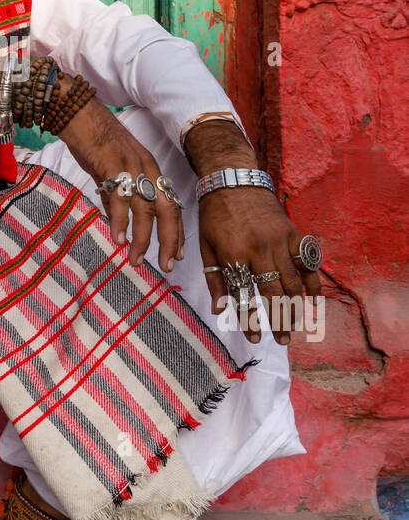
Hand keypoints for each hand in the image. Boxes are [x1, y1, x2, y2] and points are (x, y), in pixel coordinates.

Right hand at [58, 91, 183, 271]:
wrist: (78, 112)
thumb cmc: (93, 139)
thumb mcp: (110, 170)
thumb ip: (115, 197)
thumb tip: (117, 224)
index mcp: (150, 169)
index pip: (170, 204)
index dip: (175, 231)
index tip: (176, 254)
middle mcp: (147, 168)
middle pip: (167, 210)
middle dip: (169, 240)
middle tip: (166, 266)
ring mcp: (132, 166)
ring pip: (145, 208)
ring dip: (142, 237)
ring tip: (136, 260)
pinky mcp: (113, 165)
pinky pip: (121, 198)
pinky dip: (121, 221)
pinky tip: (118, 238)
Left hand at [182, 117, 321, 344]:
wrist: (233, 178)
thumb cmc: (214, 214)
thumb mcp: (206, 245)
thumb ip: (215, 279)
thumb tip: (220, 311)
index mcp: (233, 254)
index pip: (244, 296)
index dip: (249, 320)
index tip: (253, 338)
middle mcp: (258, 249)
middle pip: (272, 293)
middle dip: (278, 320)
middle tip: (282, 340)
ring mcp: (278, 241)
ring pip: (292, 281)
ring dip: (296, 307)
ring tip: (297, 327)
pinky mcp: (292, 232)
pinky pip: (306, 262)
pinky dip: (312, 282)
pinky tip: (315, 301)